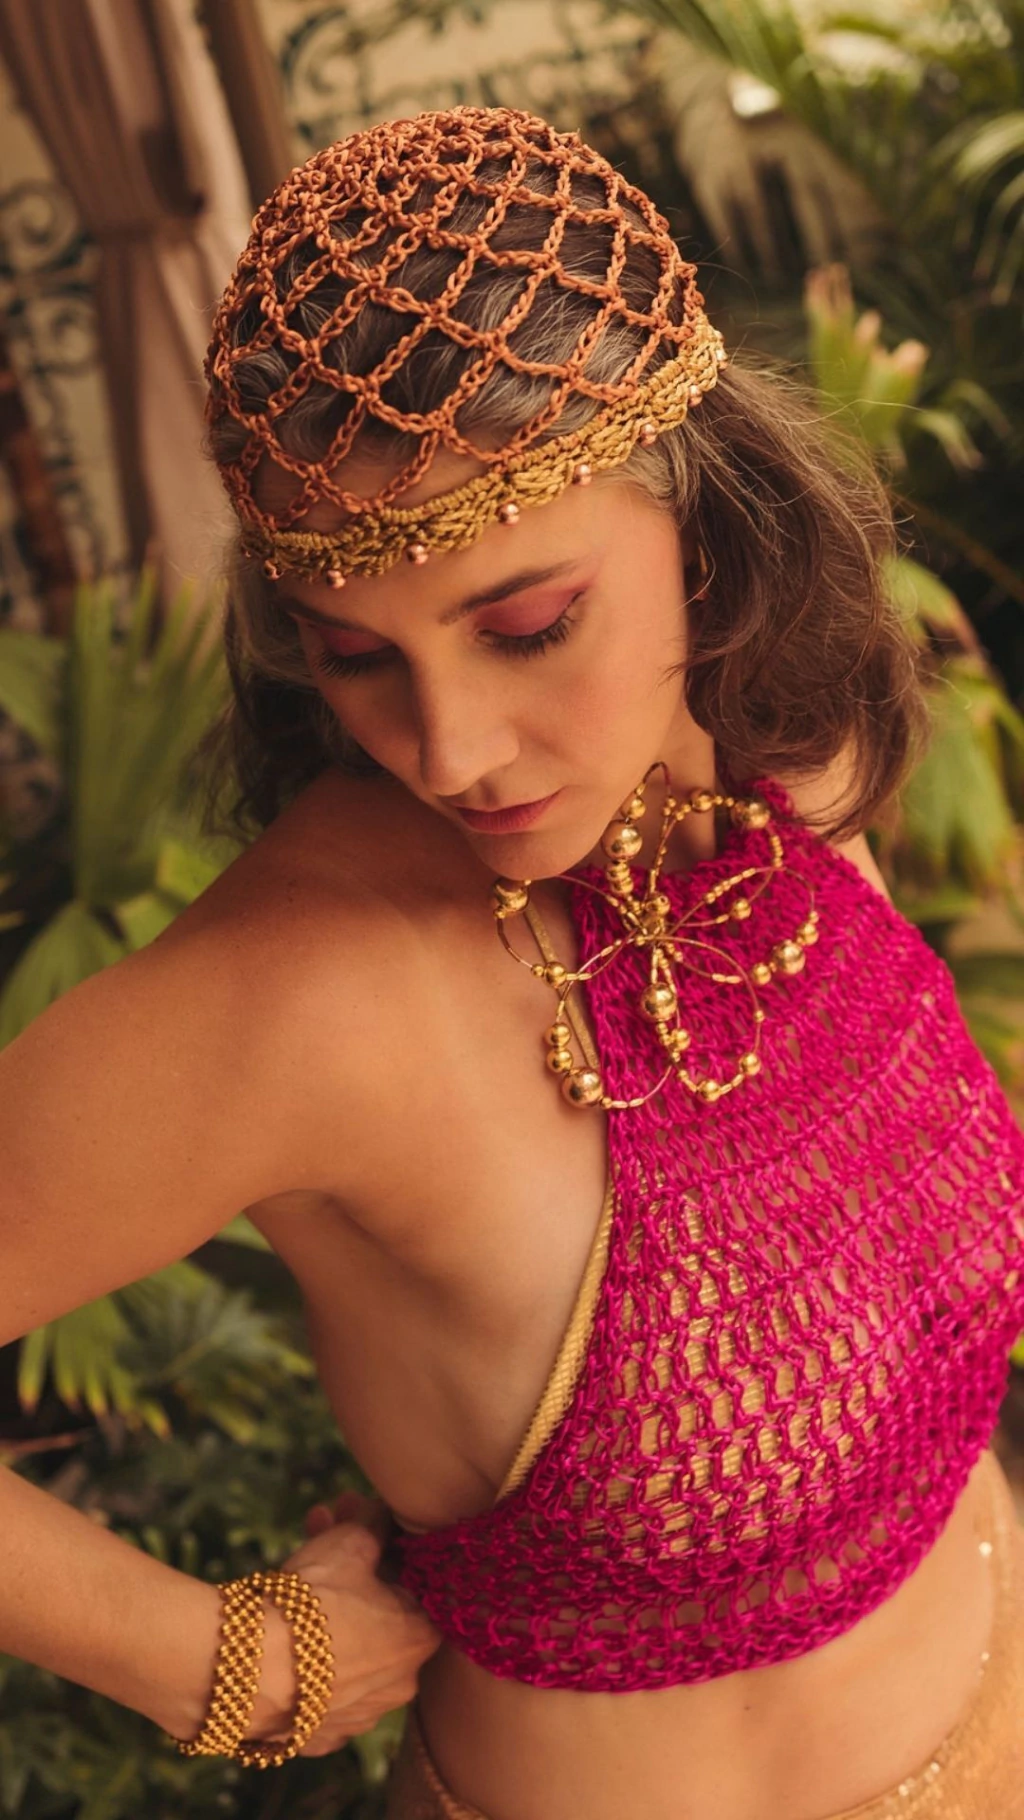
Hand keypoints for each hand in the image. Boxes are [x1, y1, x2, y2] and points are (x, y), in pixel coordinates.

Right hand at [246, 1490, 439, 1755]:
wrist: (247, 1672)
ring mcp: (358, 1715)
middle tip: (321, 1524)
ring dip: (328, 1604)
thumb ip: (376, 1523)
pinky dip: (308, 1652)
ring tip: (290, 1560)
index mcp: (421, 1639)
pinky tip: (283, 1623)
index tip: (355, 1516)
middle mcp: (400, 1685)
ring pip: (349, 1645)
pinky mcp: (318, 1736)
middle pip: (380, 1608)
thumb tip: (382, 1510)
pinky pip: (320, 1681)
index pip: (416, 1580)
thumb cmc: (311, 1603)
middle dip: (352, 1563)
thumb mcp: (351, 1544)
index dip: (385, 1541)